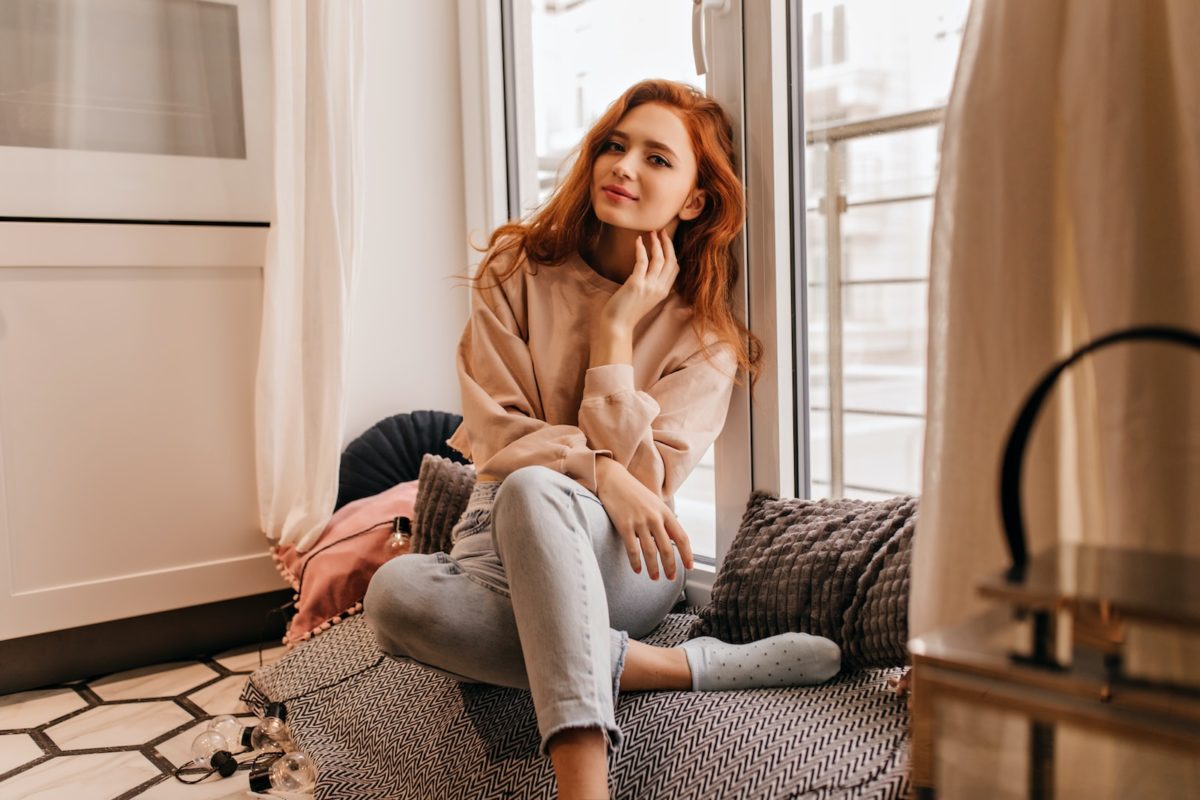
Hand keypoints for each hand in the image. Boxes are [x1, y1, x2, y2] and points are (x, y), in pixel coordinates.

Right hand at [594, 457, 693, 580]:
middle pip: (667, 548)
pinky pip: (632, 549)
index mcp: (665, 512)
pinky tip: (637, 570)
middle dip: (670, 566)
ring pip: (651, 551)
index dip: (687, 554)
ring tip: (654, 578)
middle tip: (671, 577)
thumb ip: (663, 519)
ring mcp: (640, 521)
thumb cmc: (633, 492)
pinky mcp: (624, 525)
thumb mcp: (654, 502)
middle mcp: (655, 517)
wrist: (613, 479)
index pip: (681, 537)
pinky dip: (636, 562)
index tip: (690, 567)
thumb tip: (671, 538)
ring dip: (654, 568)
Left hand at [600, 230, 678, 330]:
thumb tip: (647, 269)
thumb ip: (651, 286)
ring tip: (650, 232)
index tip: (666, 241)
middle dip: (667, 243)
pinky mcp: (636, 284)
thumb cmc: (626, 312)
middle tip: (661, 231)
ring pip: (659, 259)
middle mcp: (659, 289)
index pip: (675, 268)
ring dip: (656, 243)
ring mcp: (649, 287)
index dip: (672, 252)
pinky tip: (638, 241)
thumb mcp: (645, 299)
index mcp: (663, 292)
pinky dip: (641, 248)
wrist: (617, 325)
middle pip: (670, 260)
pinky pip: (642, 261)